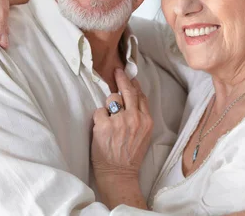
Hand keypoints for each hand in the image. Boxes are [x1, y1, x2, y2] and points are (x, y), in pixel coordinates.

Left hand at [91, 69, 152, 208]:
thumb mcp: (143, 134)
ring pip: (111, 99)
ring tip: (108, 118)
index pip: (140, 96)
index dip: (134, 85)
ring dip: (108, 106)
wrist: (119, 174)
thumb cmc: (130, 155)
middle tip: (117, 70)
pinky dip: (98, 118)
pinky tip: (101, 128)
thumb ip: (140, 116)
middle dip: (122, 78)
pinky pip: (99, 111)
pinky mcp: (104, 125)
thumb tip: (133, 95)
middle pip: (127, 91)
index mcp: (146, 120)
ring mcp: (119, 121)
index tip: (130, 78)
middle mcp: (134, 118)